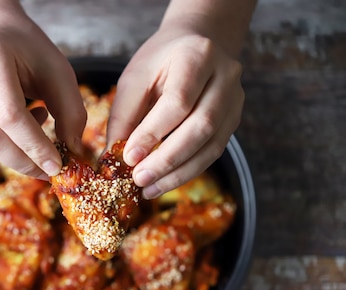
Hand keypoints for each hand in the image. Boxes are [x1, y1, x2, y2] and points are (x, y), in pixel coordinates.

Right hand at [0, 3, 85, 178]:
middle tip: (47, 168)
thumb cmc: (25, 52)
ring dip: (14, 151)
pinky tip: (5, 122)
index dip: (35, 146)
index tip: (57, 165)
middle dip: (23, 161)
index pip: (9, 115)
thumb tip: (70, 151)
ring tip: (30, 121)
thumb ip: (71, 111)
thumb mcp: (58, 71)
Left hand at [107, 24, 244, 198]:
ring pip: (211, 146)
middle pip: (201, 126)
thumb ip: (124, 116)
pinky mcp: (234, 122)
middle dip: (167, 159)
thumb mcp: (135, 78)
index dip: (153, 133)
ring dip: (178, 173)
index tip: (128, 157)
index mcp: (197, 56)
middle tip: (139, 179)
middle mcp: (225, 77)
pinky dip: (187, 171)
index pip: (178, 101)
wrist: (196, 44)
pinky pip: (212, 153)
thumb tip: (111, 158)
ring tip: (148, 188)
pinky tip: (164, 183)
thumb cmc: (160, 61)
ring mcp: (235, 101)